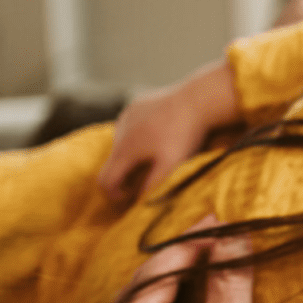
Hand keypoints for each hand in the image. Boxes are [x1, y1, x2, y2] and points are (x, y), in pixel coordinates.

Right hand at [97, 60, 239, 202]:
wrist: (197, 99)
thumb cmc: (185, 135)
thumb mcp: (171, 165)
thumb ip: (154, 186)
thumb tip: (140, 203)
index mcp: (124, 149)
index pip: (105, 179)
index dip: (113, 194)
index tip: (128, 198)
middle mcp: (120, 130)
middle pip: (112, 161)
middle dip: (124, 175)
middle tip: (144, 181)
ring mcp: (127, 114)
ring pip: (121, 143)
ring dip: (132, 155)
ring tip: (154, 158)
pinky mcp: (136, 104)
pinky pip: (131, 126)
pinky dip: (138, 137)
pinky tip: (158, 137)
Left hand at [104, 216, 266, 302]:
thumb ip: (230, 279)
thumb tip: (236, 233)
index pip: (162, 266)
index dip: (197, 240)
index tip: (227, 221)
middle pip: (154, 276)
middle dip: (189, 253)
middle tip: (226, 233)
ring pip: (154, 293)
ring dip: (186, 273)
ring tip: (221, 255)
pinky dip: (180, 296)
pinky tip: (208, 289)